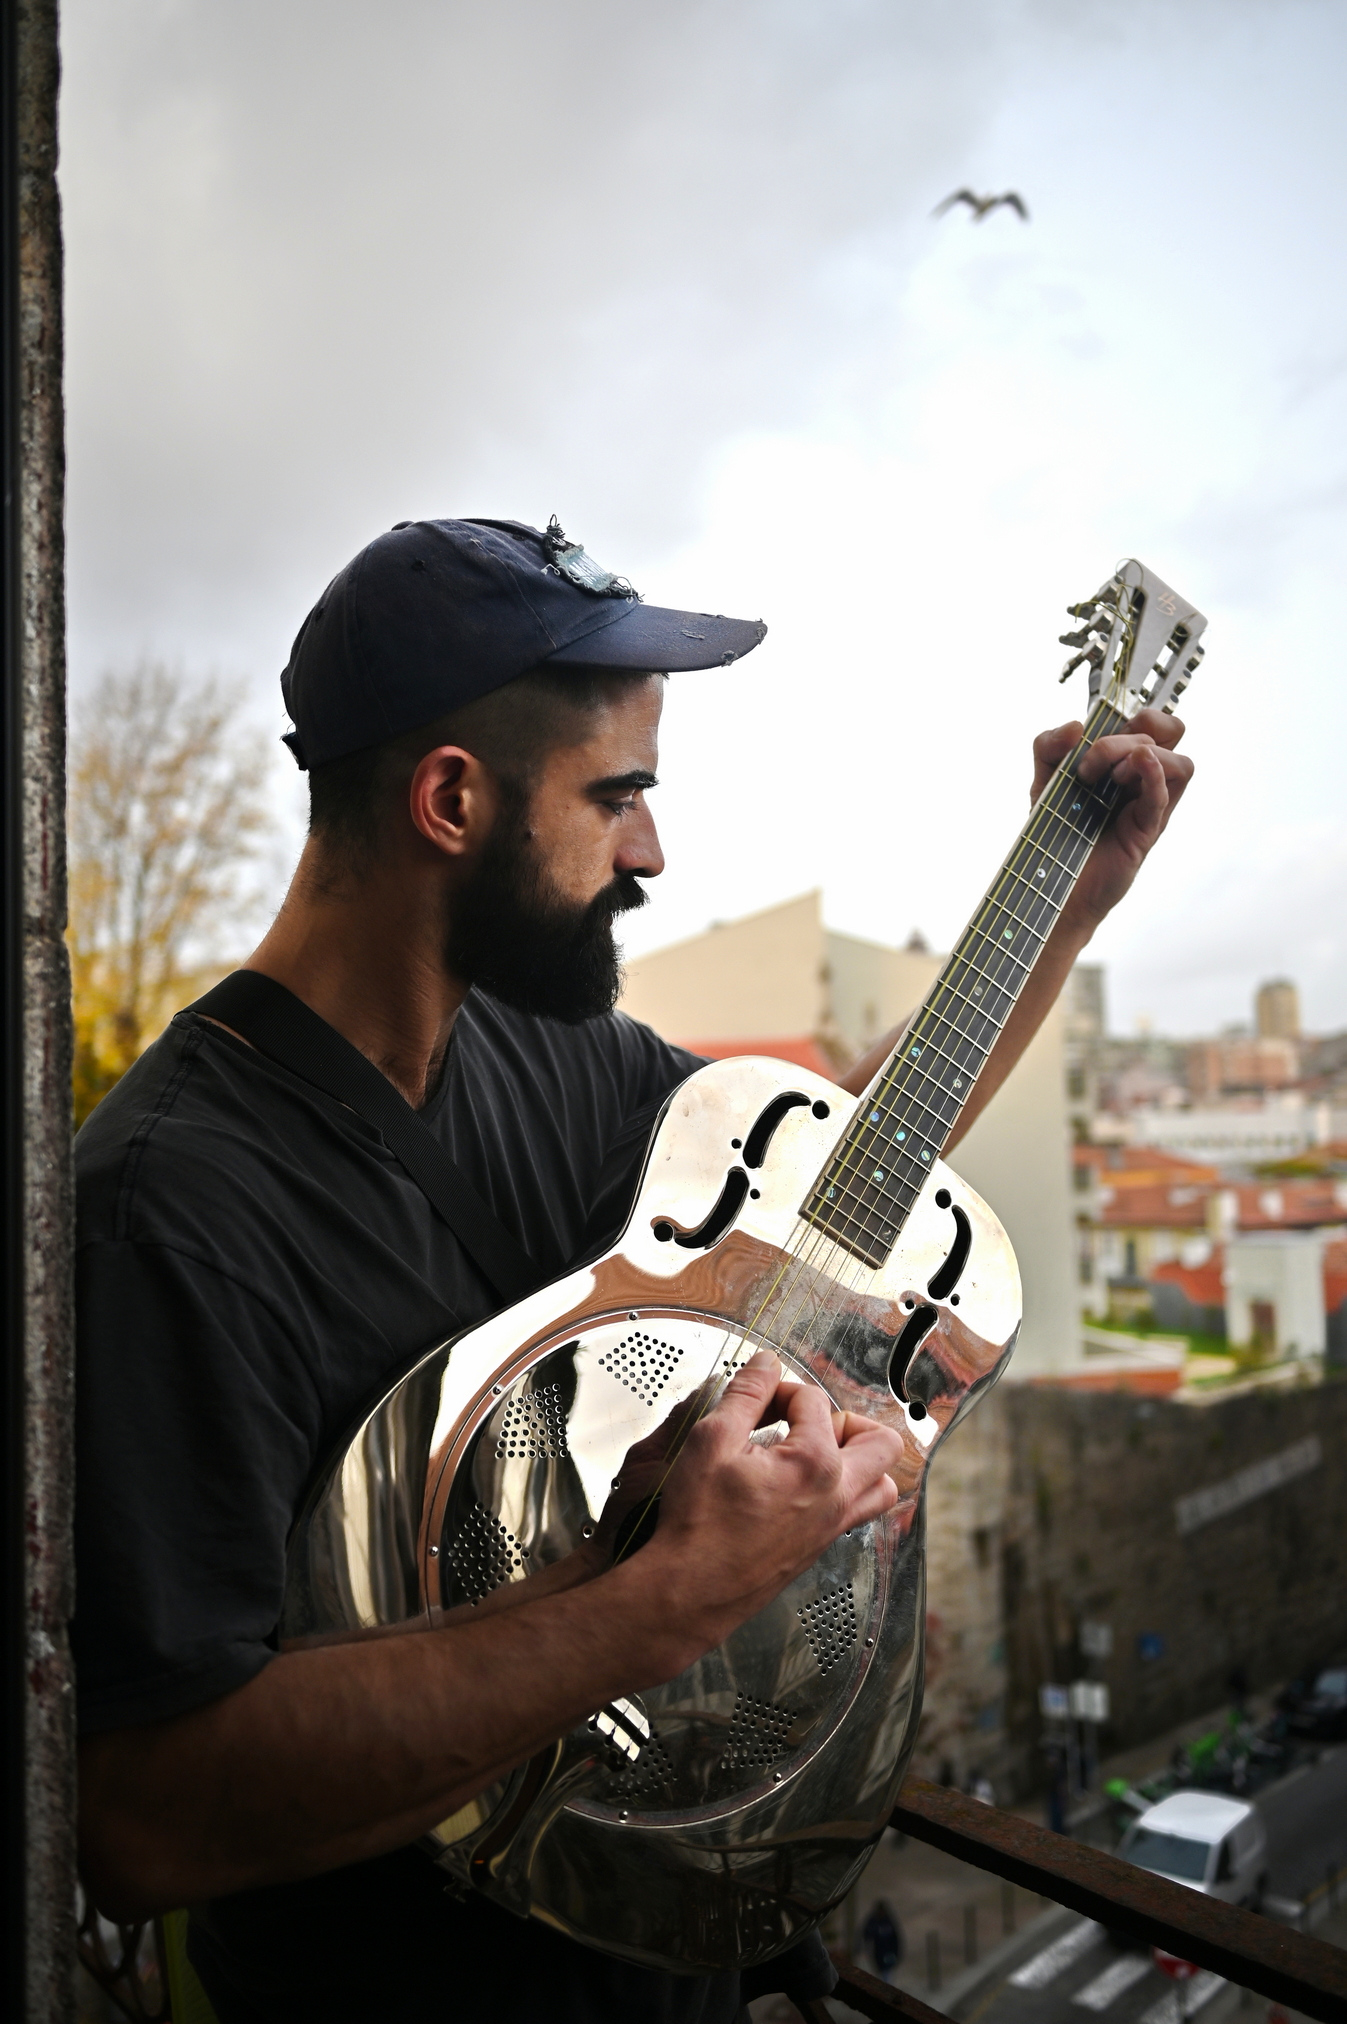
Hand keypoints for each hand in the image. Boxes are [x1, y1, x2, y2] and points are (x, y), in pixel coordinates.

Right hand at [634, 1349, 902, 1665]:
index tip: (756, 1400)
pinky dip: (844, 1490)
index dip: (780, 1390)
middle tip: (806, 1421)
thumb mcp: (711, 1440)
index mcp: (815, 1464)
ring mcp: (833, 1526)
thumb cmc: (699, 1524)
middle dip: (845, 1419)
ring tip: (817, 1450)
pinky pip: (857, 1512)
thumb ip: (745, 1394)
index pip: (814, 1400)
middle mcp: (837, 1496)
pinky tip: (803, 1486)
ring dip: (859, 1459)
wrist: (690, 1589)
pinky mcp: (820, 1547)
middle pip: (880, 1441)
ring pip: (881, 1484)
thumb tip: (764, 1364)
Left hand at [1031, 707, 1192, 929]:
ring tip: (1108, 779)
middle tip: (1091, 762)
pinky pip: (1166, 796)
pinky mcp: (1147, 830)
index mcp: (1123, 761)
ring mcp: (1148, 804)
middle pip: (1170, 732)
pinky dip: (1156, 775)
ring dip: (1142, 756)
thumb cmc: (1053, 832)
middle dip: (1131, 731)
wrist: (1046, 882)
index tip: (1092, 734)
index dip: (1132, 713)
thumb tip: (1075, 726)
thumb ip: (1048, 746)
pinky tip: (1137, 767)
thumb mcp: (1042, 781)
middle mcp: (1141, 779)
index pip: (1152, 721)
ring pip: (1179, 762)